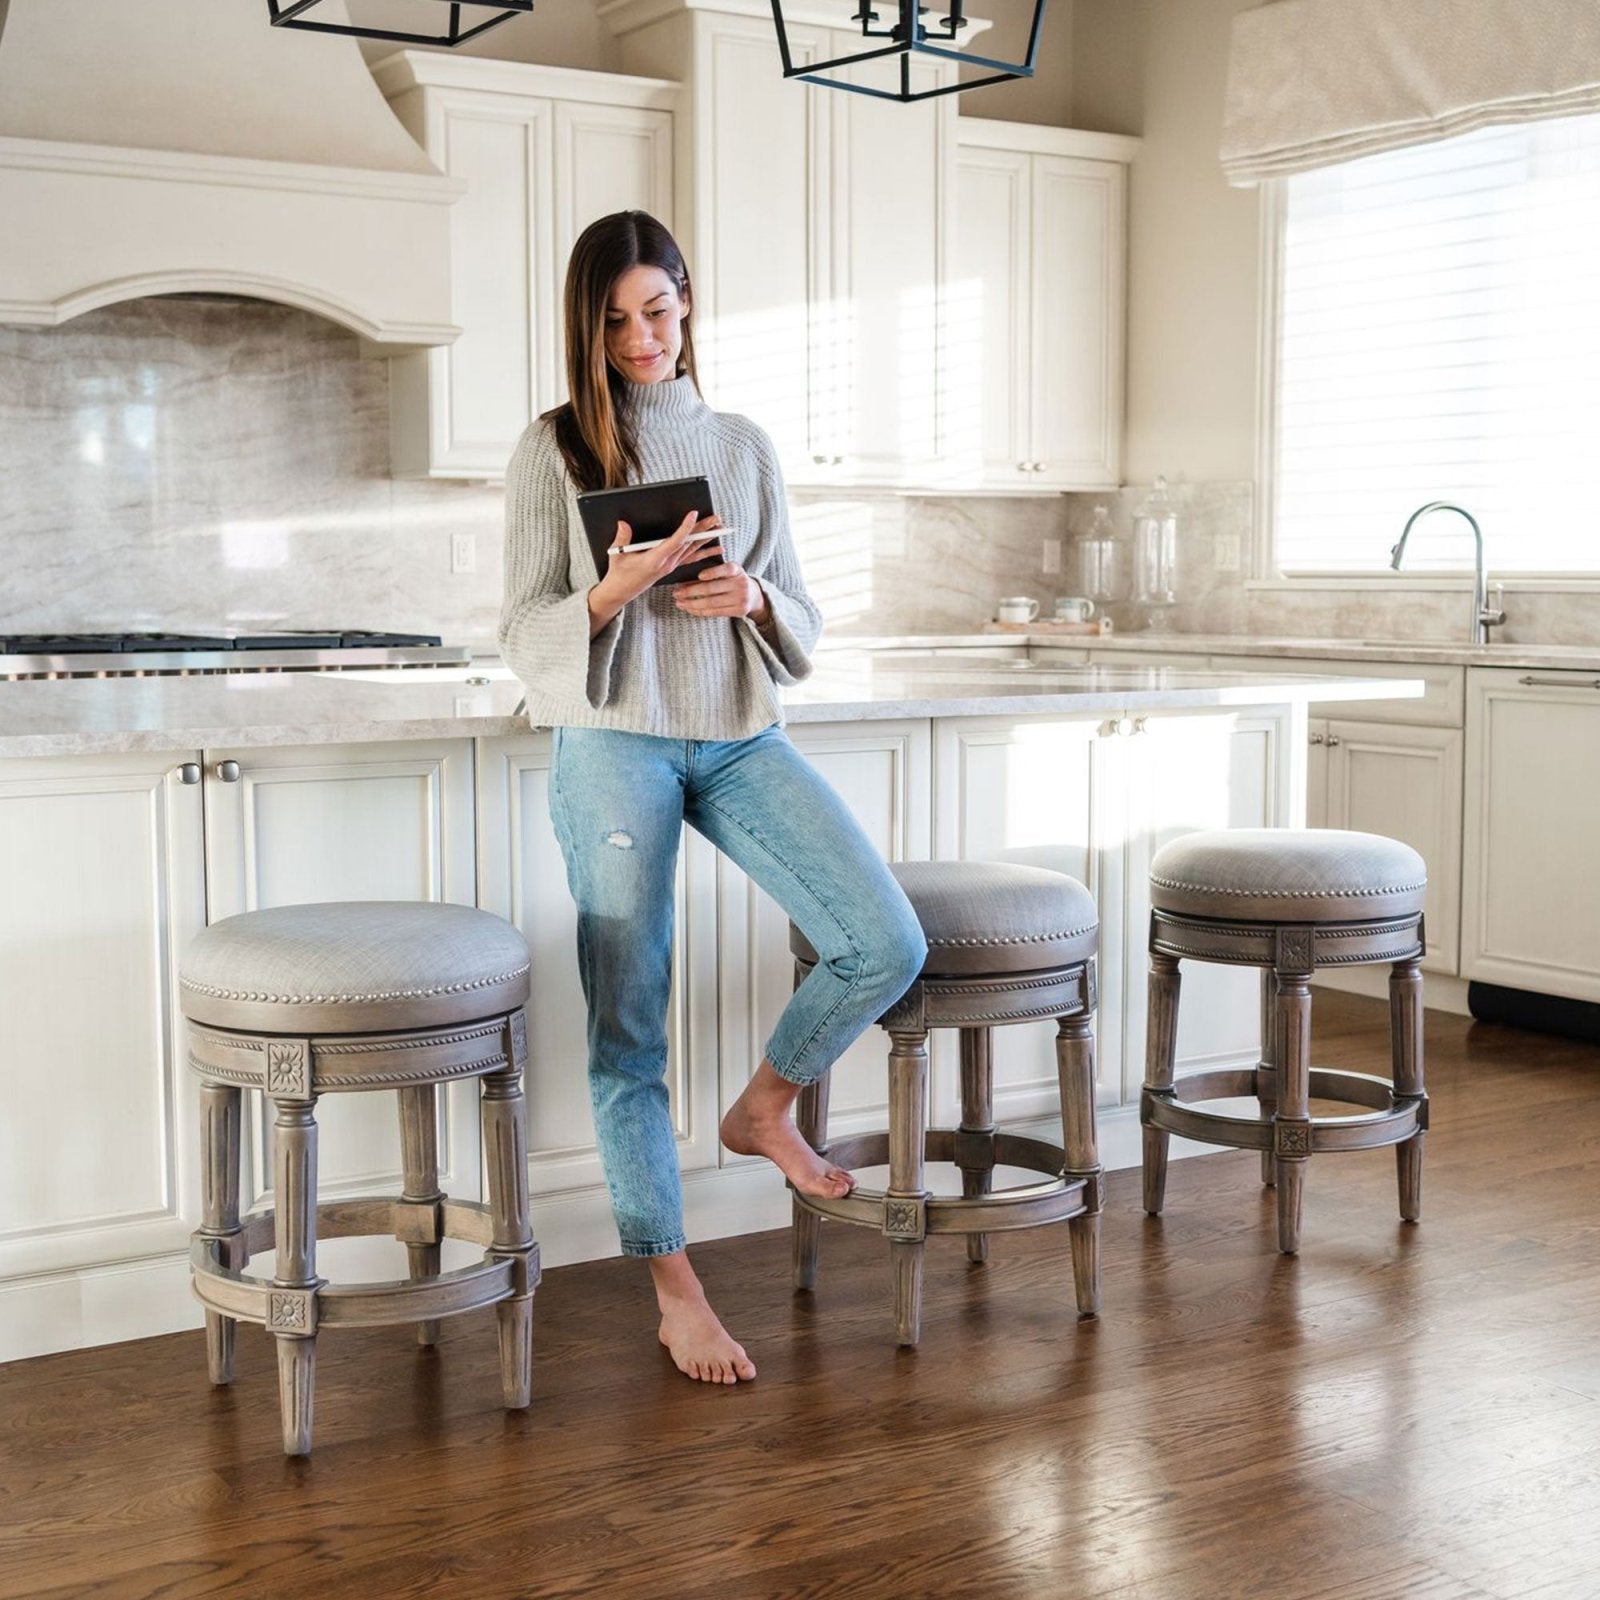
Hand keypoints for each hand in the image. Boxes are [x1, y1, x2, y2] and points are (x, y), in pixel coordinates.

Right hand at [588, 512, 722, 634]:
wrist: (622, 592)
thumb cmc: (619, 574)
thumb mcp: (617, 555)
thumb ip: (622, 538)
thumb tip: (623, 523)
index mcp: (654, 560)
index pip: (674, 542)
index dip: (685, 528)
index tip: (693, 515)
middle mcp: (666, 563)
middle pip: (688, 544)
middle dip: (702, 530)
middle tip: (716, 519)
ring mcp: (670, 566)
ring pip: (692, 550)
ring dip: (706, 538)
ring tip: (720, 529)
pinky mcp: (671, 567)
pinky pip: (691, 558)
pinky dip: (704, 552)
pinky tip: (716, 549)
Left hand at [672, 557, 768, 621]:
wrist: (753, 595)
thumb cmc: (733, 580)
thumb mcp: (728, 572)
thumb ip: (712, 572)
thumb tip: (685, 579)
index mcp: (736, 569)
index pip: (725, 569)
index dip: (713, 572)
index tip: (699, 576)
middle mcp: (740, 583)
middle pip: (712, 588)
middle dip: (691, 591)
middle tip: (676, 593)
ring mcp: (741, 599)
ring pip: (712, 603)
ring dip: (692, 603)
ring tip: (679, 603)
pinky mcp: (739, 611)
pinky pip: (715, 612)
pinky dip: (700, 611)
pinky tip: (690, 609)